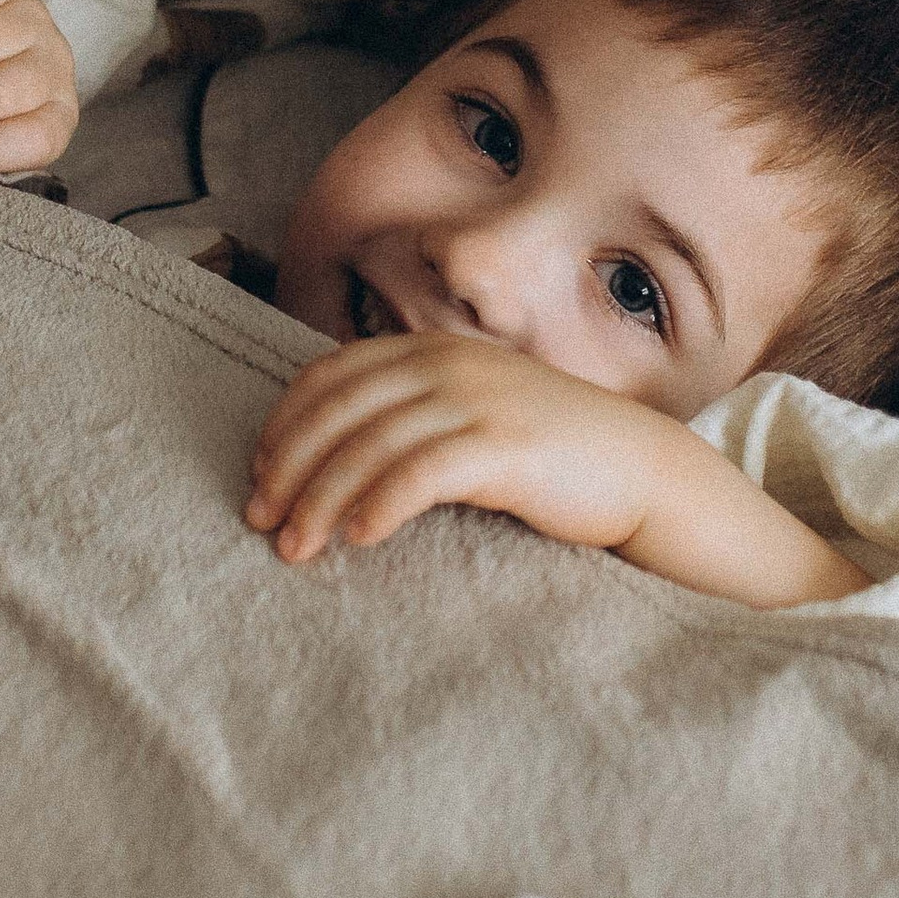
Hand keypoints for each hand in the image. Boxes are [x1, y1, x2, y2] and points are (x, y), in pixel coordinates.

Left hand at [247, 332, 673, 562]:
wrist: (639, 469)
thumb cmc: (547, 452)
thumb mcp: (471, 410)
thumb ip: (412, 411)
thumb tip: (333, 451)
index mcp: (430, 350)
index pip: (330, 375)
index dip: (284, 422)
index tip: (259, 471)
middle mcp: (447, 364)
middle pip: (339, 411)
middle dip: (288, 467)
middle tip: (261, 519)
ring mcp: (477, 401)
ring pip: (370, 446)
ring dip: (322, 499)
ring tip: (296, 547)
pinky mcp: (505, 445)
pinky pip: (422, 473)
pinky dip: (381, 504)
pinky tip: (360, 538)